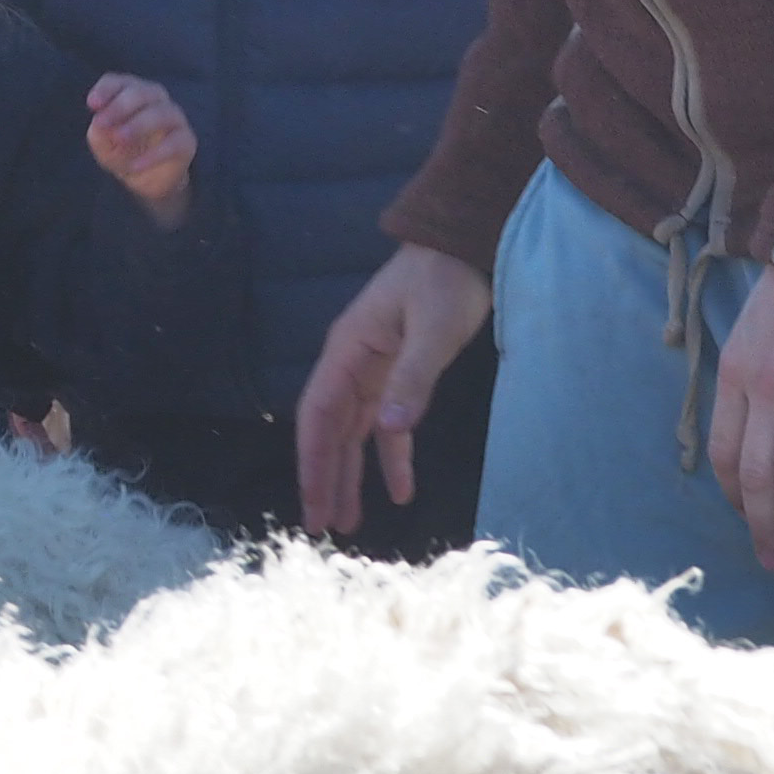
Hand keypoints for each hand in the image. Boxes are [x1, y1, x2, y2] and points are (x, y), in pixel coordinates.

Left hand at [84, 75, 195, 223]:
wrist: (148, 179)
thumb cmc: (122, 152)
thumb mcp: (103, 145)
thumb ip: (99, 134)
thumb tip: (100, 126)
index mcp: (130, 93)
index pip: (118, 82)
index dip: (106, 90)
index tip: (92, 104)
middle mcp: (154, 100)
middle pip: (142, 92)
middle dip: (120, 106)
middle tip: (102, 123)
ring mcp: (173, 118)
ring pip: (161, 113)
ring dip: (138, 125)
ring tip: (120, 140)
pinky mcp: (186, 141)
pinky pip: (174, 143)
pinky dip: (154, 154)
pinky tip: (135, 165)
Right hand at [297, 244, 491, 534]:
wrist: (462, 246)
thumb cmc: (445, 279)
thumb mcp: (433, 328)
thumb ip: (413, 379)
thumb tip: (390, 430)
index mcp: (347, 351)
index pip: (318, 415)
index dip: (312, 462)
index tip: (313, 503)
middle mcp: (351, 365)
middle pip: (329, 432)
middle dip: (325, 479)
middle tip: (322, 528)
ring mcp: (373, 371)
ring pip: (353, 434)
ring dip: (350, 476)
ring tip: (350, 522)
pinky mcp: (397, 375)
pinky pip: (388, 426)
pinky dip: (392, 458)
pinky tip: (400, 491)